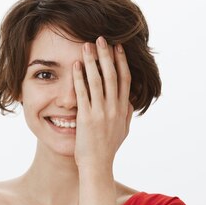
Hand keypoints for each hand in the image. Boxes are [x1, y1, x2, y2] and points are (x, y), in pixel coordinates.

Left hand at [72, 36, 133, 170]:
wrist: (97, 166)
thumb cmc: (107, 150)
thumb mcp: (122, 131)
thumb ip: (126, 115)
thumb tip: (130, 102)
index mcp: (123, 109)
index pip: (124, 79)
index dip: (121, 62)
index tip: (117, 47)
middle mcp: (114, 108)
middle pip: (112, 75)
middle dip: (107, 55)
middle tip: (101, 38)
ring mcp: (101, 113)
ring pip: (97, 81)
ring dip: (92, 61)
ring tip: (86, 46)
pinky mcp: (86, 118)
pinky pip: (82, 93)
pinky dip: (79, 78)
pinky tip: (75, 66)